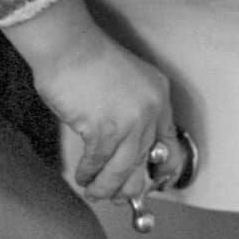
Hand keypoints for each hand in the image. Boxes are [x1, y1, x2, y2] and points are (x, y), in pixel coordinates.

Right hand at [3, 0, 173, 201]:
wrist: (69, 44)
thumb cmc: (88, 56)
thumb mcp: (127, 79)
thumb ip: (133, 109)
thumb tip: (125, 146)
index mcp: (158, 94)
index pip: (169, 142)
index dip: (160, 167)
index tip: (151, 180)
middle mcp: (150, 111)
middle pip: (145, 163)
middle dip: (129, 186)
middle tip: (118, 194)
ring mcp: (129, 123)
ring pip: (122, 172)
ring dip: (106, 187)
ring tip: (95, 191)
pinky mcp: (103, 131)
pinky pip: (98, 164)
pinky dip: (88, 174)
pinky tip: (83, 176)